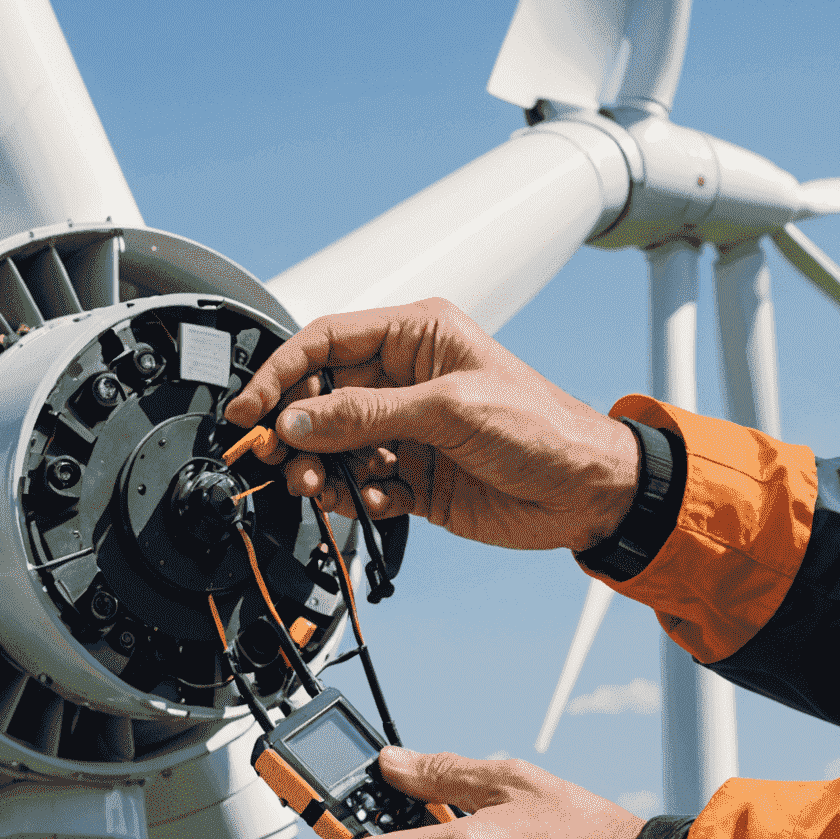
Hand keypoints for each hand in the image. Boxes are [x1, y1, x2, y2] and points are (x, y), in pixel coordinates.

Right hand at [223, 297, 638, 551]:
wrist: (589, 494)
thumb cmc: (543, 430)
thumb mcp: (450, 409)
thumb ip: (368, 415)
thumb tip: (300, 421)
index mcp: (417, 337)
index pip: (326, 342)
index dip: (281, 372)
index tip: (250, 408)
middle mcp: (407, 379)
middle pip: (321, 397)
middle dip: (295, 429)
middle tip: (279, 458)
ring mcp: (407, 429)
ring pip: (335, 445)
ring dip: (319, 469)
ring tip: (319, 487)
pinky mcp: (413, 475)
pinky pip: (360, 483)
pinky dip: (354, 497)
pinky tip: (372, 501)